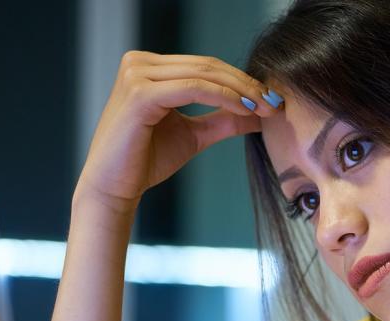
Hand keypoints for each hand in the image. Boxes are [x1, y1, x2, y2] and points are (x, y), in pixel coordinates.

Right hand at [74, 50, 281, 214]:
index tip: (271, 100)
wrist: (114, 187)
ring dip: (240, 91)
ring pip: (203, 75)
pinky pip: (192, 89)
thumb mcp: (194, 135)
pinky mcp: (139, 93)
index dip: (242, 80)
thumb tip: (260, 112)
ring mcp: (137, 75)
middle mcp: (139, 63)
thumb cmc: (146, 160)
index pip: (205, 66)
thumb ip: (223, 119)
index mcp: (149, 67)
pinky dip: (223, 98)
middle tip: (275, 103)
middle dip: (246, 84)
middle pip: (207, 66)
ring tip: (265, 108)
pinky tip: (244, 110)